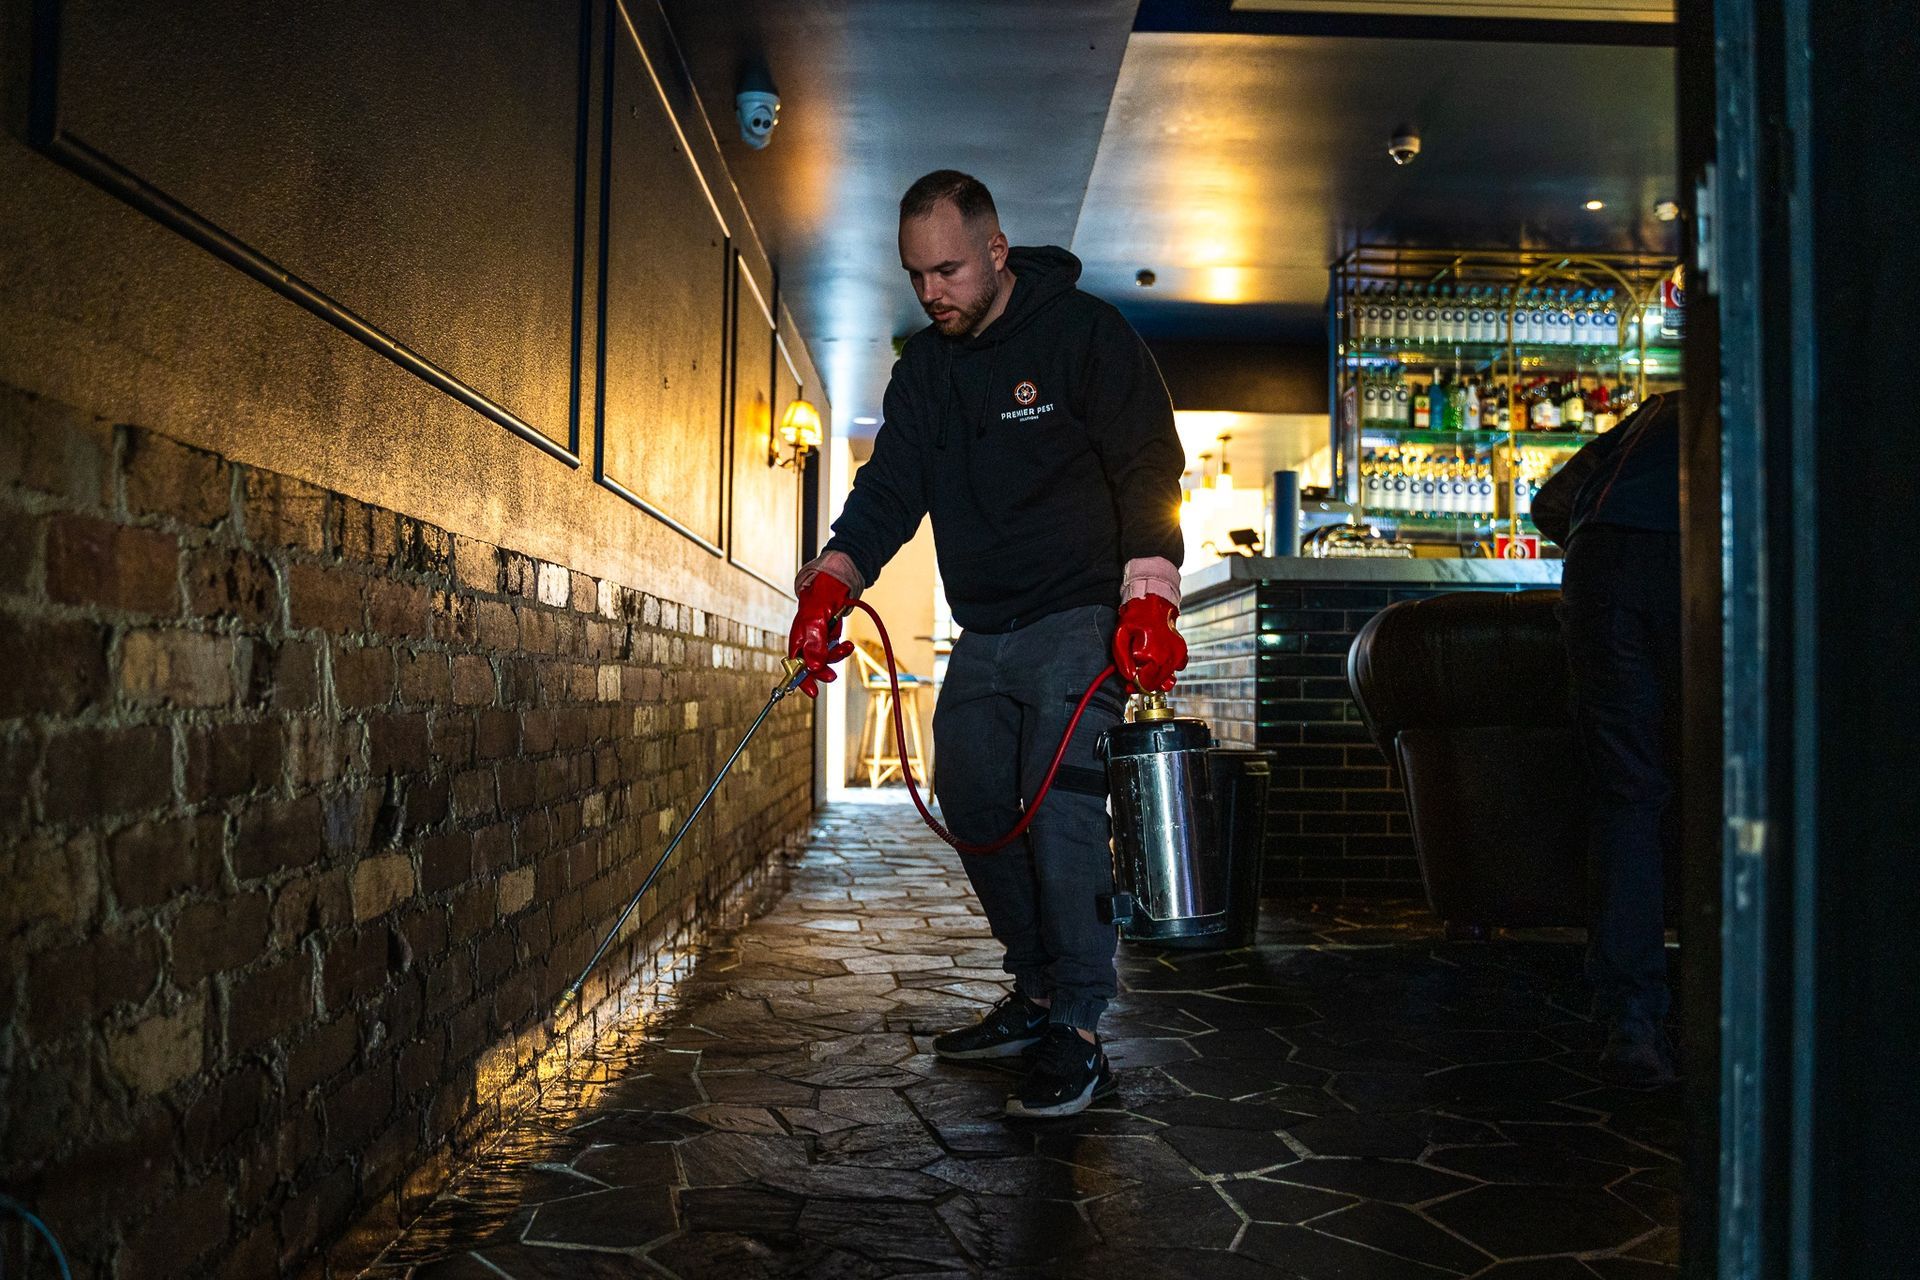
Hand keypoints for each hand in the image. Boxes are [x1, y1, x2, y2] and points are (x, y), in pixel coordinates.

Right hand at [787, 567, 855, 697]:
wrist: (835, 585)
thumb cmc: (819, 598)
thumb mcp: (815, 621)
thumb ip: (814, 644)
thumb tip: (813, 666)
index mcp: (797, 641)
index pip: (795, 667)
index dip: (802, 680)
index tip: (812, 691)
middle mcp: (807, 643)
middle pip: (812, 667)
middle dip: (823, 670)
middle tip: (831, 675)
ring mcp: (819, 641)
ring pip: (827, 659)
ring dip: (837, 656)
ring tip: (846, 647)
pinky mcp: (830, 638)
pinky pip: (836, 650)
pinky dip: (842, 649)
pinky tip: (847, 643)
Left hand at [1112, 594, 1186, 692]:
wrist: (1153, 603)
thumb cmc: (1135, 618)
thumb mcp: (1120, 637)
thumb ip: (1122, 660)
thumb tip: (1130, 677)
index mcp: (1148, 654)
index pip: (1142, 683)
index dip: (1133, 685)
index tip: (1128, 681)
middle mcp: (1165, 657)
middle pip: (1154, 684)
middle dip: (1143, 684)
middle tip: (1135, 676)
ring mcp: (1176, 656)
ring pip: (1166, 681)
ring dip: (1155, 679)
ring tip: (1145, 667)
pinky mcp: (1182, 653)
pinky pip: (1176, 671)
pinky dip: (1168, 670)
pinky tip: (1158, 661)